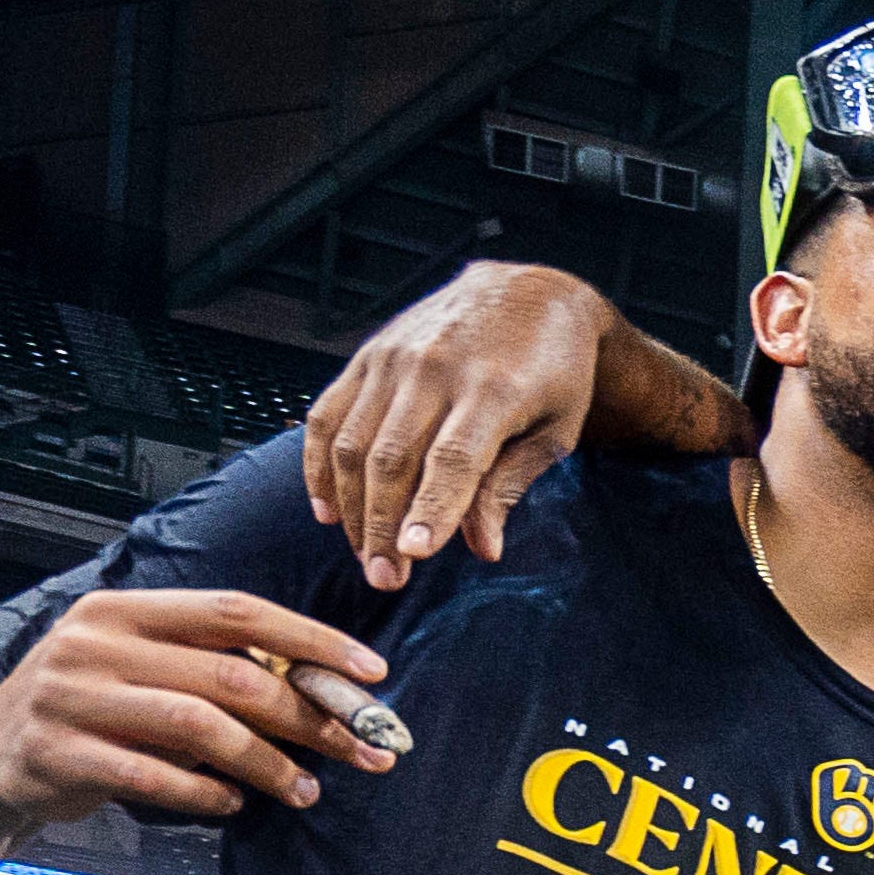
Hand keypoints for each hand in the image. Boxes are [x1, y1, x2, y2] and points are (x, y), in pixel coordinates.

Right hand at [0, 588, 394, 826]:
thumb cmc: (90, 705)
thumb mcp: (141, 666)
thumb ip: (212, 668)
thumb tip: (324, 693)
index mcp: (126, 610)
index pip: (236, 611)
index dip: (311, 639)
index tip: (372, 674)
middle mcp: (96, 643)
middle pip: (231, 674)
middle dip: (310, 716)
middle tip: (364, 749)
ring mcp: (73, 697)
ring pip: (200, 725)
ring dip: (268, 762)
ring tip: (306, 789)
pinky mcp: (60, 755)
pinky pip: (155, 777)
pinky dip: (208, 793)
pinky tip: (236, 802)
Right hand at [301, 262, 614, 585]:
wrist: (528, 294)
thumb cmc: (553, 373)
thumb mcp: (555, 431)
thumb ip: (512, 485)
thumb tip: (482, 549)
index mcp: (494, 389)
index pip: (454, 459)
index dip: (431, 510)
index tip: (413, 557)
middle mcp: (435, 368)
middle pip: (393, 458)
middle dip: (384, 526)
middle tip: (385, 580)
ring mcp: (393, 358)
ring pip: (352, 443)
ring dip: (352, 508)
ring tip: (366, 557)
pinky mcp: (367, 355)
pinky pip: (326, 415)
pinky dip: (319, 466)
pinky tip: (328, 511)